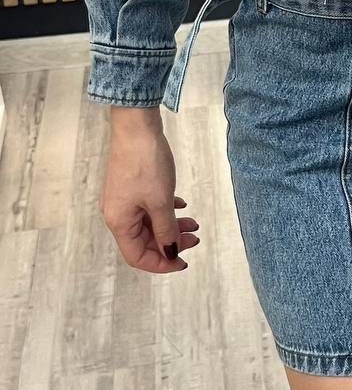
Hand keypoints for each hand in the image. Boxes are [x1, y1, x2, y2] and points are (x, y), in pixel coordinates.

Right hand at [100, 112, 199, 272]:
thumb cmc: (146, 163)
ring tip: (194, 222)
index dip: (161, 263)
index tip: (184, 261)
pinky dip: (166, 209)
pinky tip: (181, 203)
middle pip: (144, 240)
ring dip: (171, 225)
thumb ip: (166, 230)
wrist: (136, 126)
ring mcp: (124, 198)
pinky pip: (149, 206)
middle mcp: (118, 213)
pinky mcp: (131, 183)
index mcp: (119, 222)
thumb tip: (170, 251)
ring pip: (149, 222)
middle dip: (170, 242)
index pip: (138, 256)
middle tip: (195, 238)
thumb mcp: (161, 201)